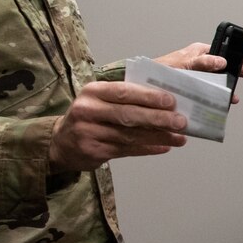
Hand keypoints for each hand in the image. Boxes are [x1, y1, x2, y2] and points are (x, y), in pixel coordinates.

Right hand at [50, 81, 187, 171]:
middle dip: (158, 118)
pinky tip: (164, 147)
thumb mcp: (100, 100)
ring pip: (130, 135)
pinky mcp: (93, 151)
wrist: (62, 143)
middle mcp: (88, 110)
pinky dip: (148, 149)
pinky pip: (127, 150)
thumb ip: (126, 99)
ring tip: (179, 138)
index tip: (172, 101)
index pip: (123, 92)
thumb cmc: (90, 116)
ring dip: (158, 137)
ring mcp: (89, 132)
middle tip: (181, 121)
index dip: (149, 96)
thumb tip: (166, 103)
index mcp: (93, 91)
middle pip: (128, 115)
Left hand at [156, 39, 242, 102]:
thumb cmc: (159, 70)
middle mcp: (199, 65)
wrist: (144, 89)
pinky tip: (220, 105)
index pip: (221, 48)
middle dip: (237, 71)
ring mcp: (196, 78)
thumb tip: (221, 61)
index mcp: (197, 53)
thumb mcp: (183, 63)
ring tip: (234, 96)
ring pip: (217, 82)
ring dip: (227, 89)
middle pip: (223, 67)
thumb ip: (202, 61)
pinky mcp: (193, 91)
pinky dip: (216, 99)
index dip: (236, 48)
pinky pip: (208, 94)